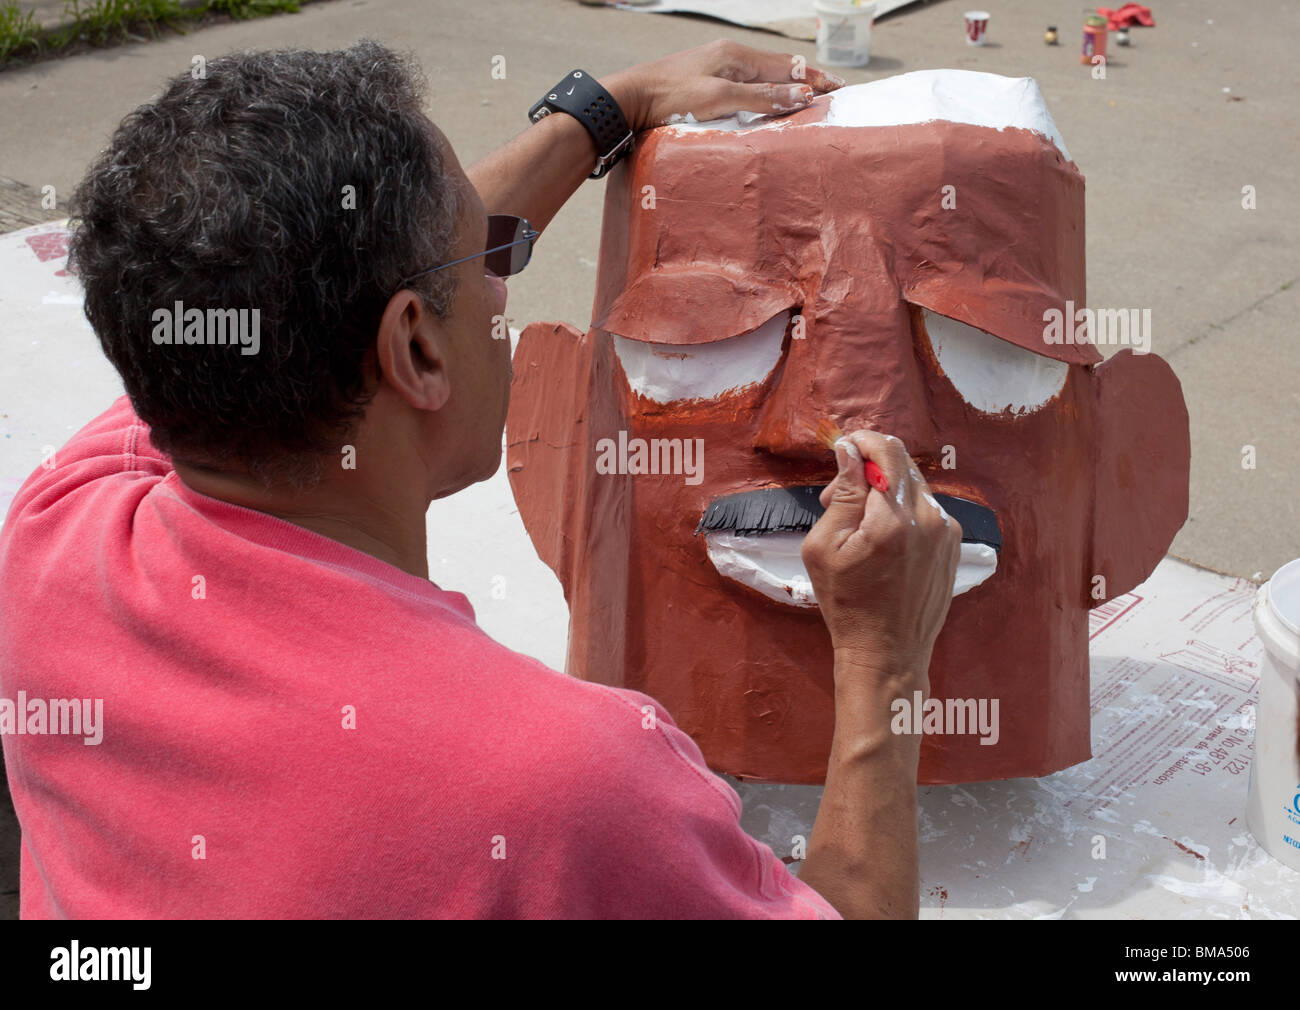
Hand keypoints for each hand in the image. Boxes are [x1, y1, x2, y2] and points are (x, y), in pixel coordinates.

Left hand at [602, 39, 844, 130]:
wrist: (629, 99)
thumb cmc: (671, 97)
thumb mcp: (720, 97)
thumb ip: (761, 97)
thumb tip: (801, 95)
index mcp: (736, 54)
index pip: (787, 66)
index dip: (814, 79)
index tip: (837, 89)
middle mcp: (729, 56)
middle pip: (778, 68)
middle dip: (805, 80)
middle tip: (830, 93)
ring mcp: (717, 68)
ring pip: (762, 76)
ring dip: (786, 87)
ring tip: (807, 98)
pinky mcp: (706, 82)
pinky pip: (746, 85)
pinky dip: (765, 93)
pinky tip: (768, 101)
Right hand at [800, 430, 961, 686]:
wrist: (887, 653)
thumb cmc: (847, 603)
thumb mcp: (825, 548)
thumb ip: (843, 494)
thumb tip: (850, 452)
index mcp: (894, 518)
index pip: (886, 451)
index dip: (861, 442)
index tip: (842, 450)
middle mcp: (929, 518)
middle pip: (902, 464)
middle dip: (869, 468)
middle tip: (839, 498)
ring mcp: (948, 531)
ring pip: (913, 487)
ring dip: (885, 492)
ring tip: (860, 526)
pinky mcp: (954, 544)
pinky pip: (926, 510)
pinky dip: (902, 511)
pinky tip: (884, 542)